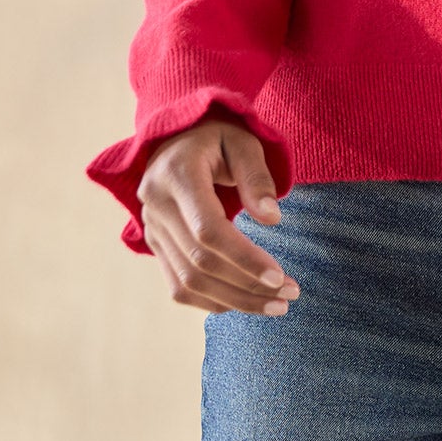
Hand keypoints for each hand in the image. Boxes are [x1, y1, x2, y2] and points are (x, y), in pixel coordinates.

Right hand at [136, 109, 299, 315]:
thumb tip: (272, 220)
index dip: (244, 258)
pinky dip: (212, 300)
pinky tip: (245, 300)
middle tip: (289, 296)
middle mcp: (157, 205)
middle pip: (200, 263)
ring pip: (188, 282)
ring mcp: (152, 228)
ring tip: (276, 305)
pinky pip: (178, 285)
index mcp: (177, 174)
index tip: (279, 277)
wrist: (178, 135)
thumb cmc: (218, 135)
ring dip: (234, 301)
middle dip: (246, 286)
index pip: (208, 231)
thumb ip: (257, 176)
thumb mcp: (243, 140)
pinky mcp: (155, 244)